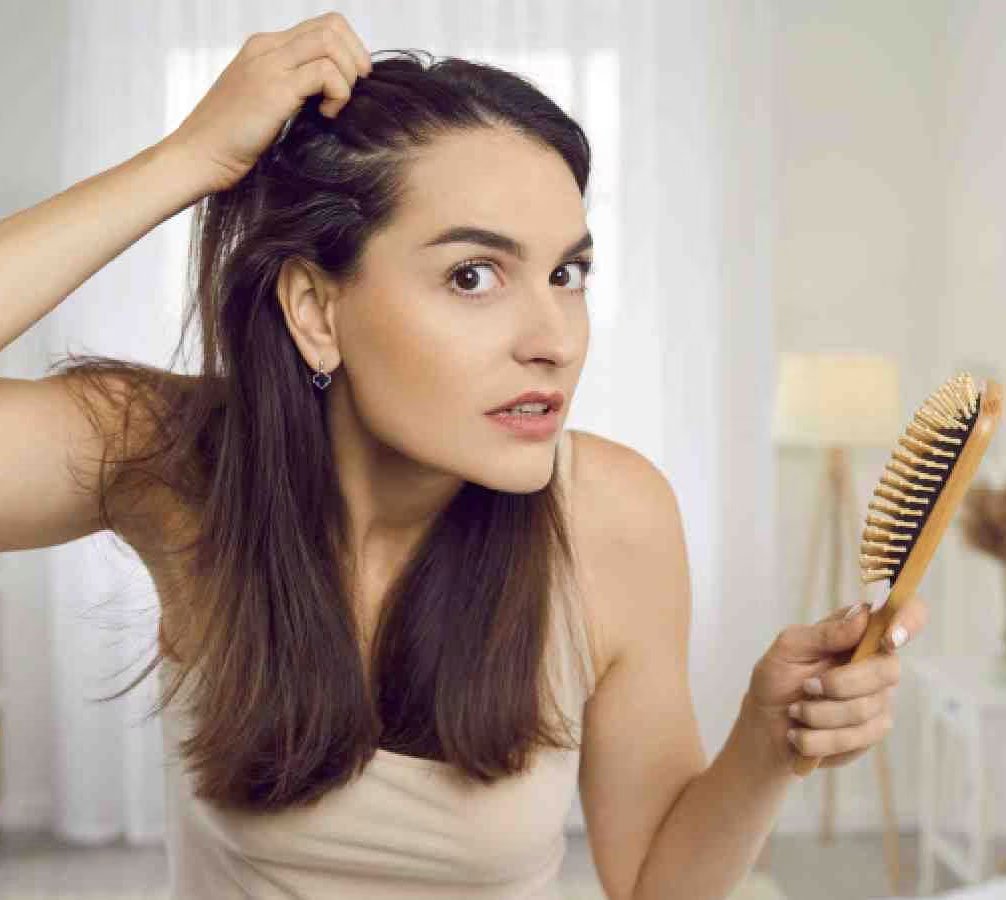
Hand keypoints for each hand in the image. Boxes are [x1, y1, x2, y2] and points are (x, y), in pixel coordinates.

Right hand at [161, 11, 371, 195]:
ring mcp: (269, 65)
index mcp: (264, 48)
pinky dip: (338, 94)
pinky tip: (326, 115)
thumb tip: (329, 93)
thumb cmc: (229, 140)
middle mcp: (267, 48)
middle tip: (355, 91)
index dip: (347, 49)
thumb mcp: (262, 103)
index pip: (320, 26)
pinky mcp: (275, 89)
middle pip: (331, 26)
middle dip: (355, 58)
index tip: (352, 81)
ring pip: (330, 43)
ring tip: (336, 105)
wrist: (197, 156)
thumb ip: (290, 87)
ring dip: (347, 76)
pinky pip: (325, 73)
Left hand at [745, 595, 929, 773]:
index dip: (908, 621)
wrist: (765, 727)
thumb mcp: (789, 648)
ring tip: (795, 711)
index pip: (905, 615)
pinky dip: (817, 737)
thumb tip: (862, 615)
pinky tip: (799, 734)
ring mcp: (879, 698)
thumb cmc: (777, 679)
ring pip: (866, 708)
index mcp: (859, 632)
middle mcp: (877, 662)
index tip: (889, 639)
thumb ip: (824, 633)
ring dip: (818, 713)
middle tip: (807, 686)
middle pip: (888, 670)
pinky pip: (855, 737)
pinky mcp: (873, 731)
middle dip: (840, 684)